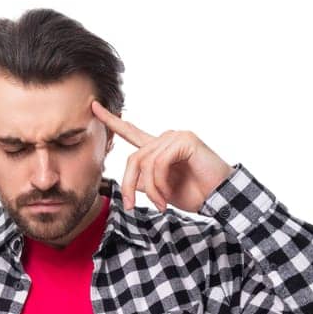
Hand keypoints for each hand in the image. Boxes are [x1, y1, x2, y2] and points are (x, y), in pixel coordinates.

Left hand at [90, 100, 232, 213]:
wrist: (219, 197)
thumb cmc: (196, 193)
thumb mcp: (162, 190)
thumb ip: (145, 182)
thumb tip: (131, 182)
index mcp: (159, 148)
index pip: (131, 131)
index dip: (112, 120)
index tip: (93, 107)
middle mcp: (165, 138)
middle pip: (133, 158)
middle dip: (128, 185)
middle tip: (130, 206)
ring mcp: (175, 137)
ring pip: (145, 162)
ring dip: (150, 190)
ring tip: (160, 205)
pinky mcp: (184, 140)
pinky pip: (159, 161)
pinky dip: (160, 183)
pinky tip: (168, 195)